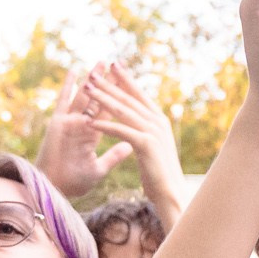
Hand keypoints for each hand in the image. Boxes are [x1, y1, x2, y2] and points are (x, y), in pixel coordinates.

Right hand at [34, 72, 135, 198]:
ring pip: (84, 96)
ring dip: (93, 79)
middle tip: (118, 65)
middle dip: (108, 83)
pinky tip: (75, 70)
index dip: (118, 98)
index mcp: (91, 135)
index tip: (127, 84)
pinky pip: (64, 100)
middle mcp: (81, 124)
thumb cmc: (73, 182)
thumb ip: (114, 156)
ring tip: (102, 62)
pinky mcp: (58, 122)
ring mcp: (69, 121)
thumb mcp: (99, 168)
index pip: (109, 112)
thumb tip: (130, 146)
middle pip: (98, 99)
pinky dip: (69, 85)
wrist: (53, 188)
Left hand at [80, 63, 184, 207]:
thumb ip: (146, 131)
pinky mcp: (146, 144)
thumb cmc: (159, 173)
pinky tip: (89, 120)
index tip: (112, 65)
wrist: (171, 192)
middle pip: (129, 98)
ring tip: (87, 88)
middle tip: (93, 72)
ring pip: (123, 110)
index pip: (139, 94)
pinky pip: (121, 130)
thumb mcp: (152, 146)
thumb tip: (139, 122)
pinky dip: (104, 125)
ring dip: (103, 98)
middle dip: (109, 84)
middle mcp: (158, 121)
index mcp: (159, 119)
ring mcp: (153, 131)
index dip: (125, 79)